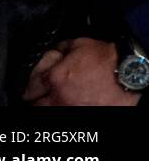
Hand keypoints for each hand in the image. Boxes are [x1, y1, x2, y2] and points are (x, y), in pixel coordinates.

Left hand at [26, 38, 140, 105]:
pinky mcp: (87, 115)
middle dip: (36, 98)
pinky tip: (67, 103)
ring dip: (48, 105)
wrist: (130, 73)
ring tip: (51, 100)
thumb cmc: (106, 59)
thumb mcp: (76, 45)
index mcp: (55, 79)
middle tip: (38, 94)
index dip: (30, 84)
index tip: (34, 85)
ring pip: (49, 111)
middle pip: (36, 105)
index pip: (30, 87)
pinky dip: (64, 108)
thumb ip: (56, 51)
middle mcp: (61, 98)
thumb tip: (48, 56)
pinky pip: (67, 115)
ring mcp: (73, 110)